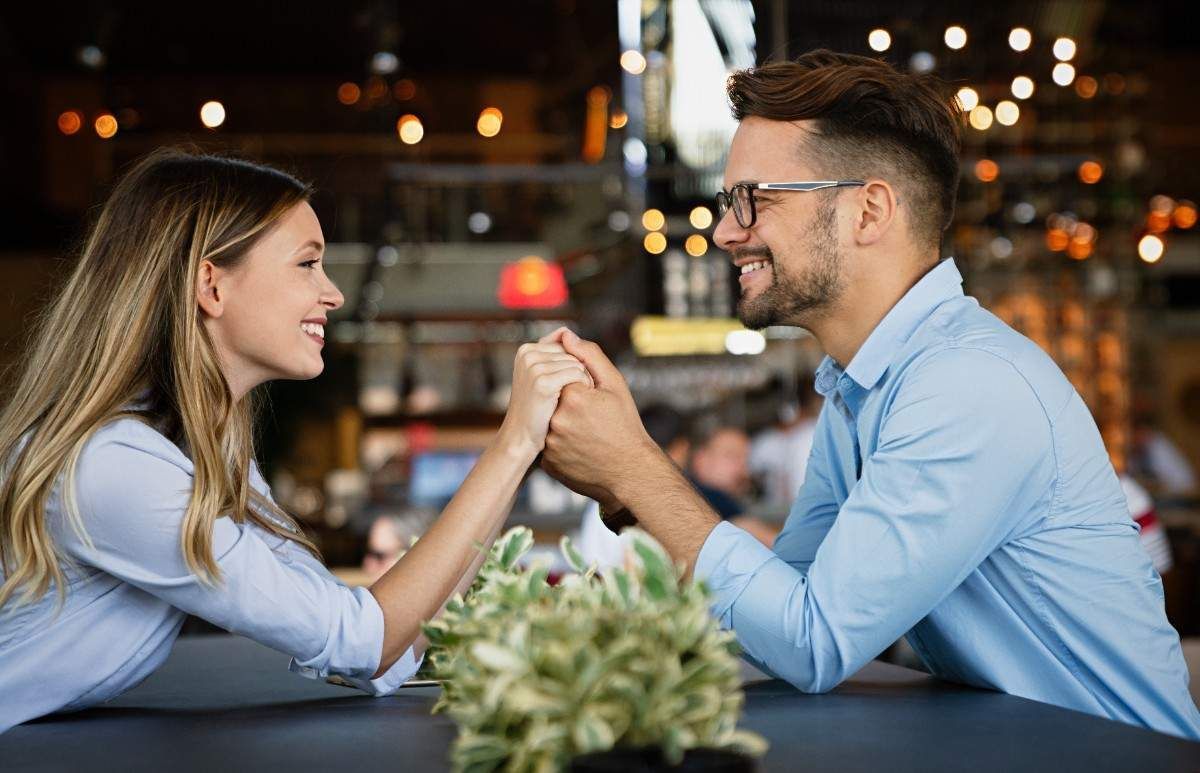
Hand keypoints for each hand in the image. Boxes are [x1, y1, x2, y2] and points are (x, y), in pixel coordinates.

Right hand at [497, 331, 592, 459]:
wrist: (520, 438)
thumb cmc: (535, 410)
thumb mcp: (541, 377)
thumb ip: (554, 354)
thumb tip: (567, 331)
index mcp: (526, 350)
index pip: (566, 344)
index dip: (572, 365)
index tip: (562, 386)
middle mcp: (528, 354)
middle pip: (573, 353)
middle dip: (578, 372)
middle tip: (566, 395)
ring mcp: (534, 367)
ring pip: (577, 364)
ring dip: (581, 382)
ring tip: (567, 400)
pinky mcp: (543, 382)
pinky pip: (577, 374)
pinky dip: (582, 388)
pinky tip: (572, 402)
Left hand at [540, 330, 659, 507]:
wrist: (631, 472)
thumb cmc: (626, 427)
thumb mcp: (615, 386)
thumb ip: (589, 357)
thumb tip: (566, 335)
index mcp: (573, 397)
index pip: (563, 377)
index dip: (581, 386)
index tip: (595, 402)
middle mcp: (556, 420)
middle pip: (554, 399)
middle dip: (570, 405)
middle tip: (592, 420)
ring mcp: (550, 444)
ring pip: (549, 421)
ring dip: (564, 423)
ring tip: (587, 435)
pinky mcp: (547, 462)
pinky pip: (548, 442)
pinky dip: (560, 443)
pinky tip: (580, 447)